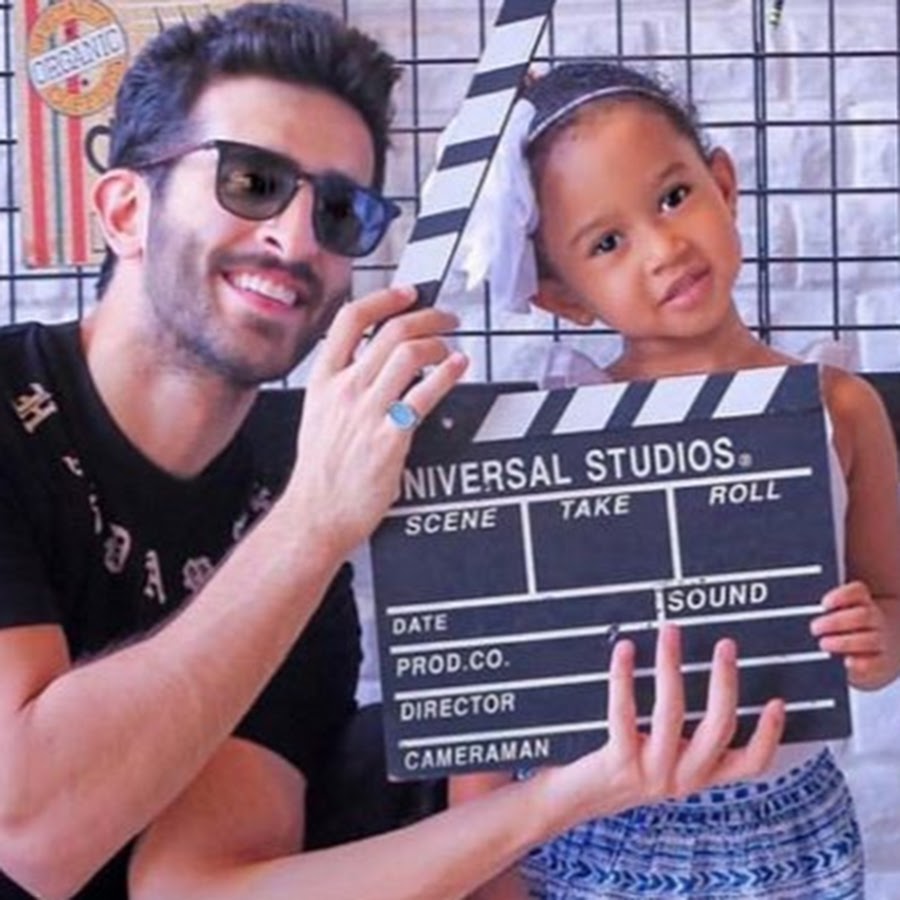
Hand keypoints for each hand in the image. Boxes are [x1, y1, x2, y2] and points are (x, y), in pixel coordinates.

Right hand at [284, 285, 467, 558]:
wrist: (317, 513)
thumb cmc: (321, 470)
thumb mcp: (318, 414)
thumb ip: (342, 384)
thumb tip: (373, 361)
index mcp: (324, 380)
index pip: (350, 320)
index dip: (384, 299)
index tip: (408, 293)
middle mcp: (345, 389)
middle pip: (390, 332)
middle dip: (427, 316)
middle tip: (446, 318)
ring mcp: (367, 411)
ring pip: (409, 354)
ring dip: (439, 343)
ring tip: (452, 348)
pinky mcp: (390, 437)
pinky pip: (424, 394)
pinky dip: (447, 373)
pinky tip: (459, 366)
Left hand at [536, 625, 784, 832]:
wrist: (571, 802)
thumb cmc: (617, 769)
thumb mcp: (660, 760)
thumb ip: (682, 736)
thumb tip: (695, 674)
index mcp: (698, 776)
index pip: (750, 765)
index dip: (769, 736)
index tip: (779, 701)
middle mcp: (681, 778)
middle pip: (720, 727)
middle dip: (725, 681)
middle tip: (726, 644)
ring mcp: (651, 772)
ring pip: (673, 712)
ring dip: (672, 665)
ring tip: (671, 631)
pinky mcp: (619, 763)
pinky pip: (624, 712)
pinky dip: (624, 676)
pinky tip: (625, 650)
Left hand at [810, 580, 899, 688]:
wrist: (867, 654)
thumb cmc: (839, 630)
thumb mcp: (830, 615)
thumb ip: (814, 610)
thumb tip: (791, 612)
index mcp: (860, 602)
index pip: (857, 591)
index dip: (842, 596)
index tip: (824, 604)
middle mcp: (873, 618)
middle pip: (862, 616)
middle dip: (835, 622)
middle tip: (814, 628)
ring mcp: (879, 640)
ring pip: (869, 639)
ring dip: (844, 642)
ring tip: (823, 644)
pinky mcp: (880, 662)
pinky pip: (875, 662)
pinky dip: (861, 663)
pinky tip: (846, 662)